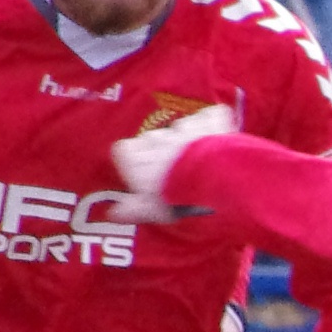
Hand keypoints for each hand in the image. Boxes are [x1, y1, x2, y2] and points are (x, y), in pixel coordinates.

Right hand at [111, 104, 236, 222]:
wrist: (211, 181)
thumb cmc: (177, 198)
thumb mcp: (151, 210)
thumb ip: (131, 210)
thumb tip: (113, 214)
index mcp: (133, 154)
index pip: (124, 152)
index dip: (135, 165)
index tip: (144, 178)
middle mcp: (154, 136)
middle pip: (153, 141)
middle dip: (164, 154)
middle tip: (178, 177)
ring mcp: (180, 126)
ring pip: (180, 130)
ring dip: (188, 143)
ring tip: (201, 165)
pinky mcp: (207, 120)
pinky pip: (209, 117)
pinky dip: (212, 125)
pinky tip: (218, 141)